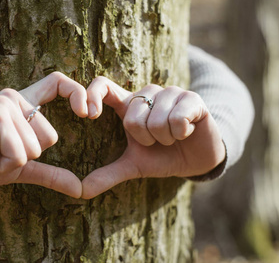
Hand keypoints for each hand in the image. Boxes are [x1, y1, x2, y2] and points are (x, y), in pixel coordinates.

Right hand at [0, 72, 87, 197]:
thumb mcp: (22, 168)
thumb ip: (51, 174)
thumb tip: (80, 189)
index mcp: (22, 103)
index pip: (56, 83)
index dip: (77, 93)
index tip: (89, 114)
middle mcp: (14, 97)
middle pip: (51, 137)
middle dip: (28, 156)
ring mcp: (4, 105)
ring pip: (37, 148)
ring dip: (15, 161)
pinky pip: (21, 154)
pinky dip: (5, 164)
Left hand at [82, 77, 225, 198]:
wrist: (198, 159)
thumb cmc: (161, 157)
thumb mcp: (133, 165)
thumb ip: (107, 174)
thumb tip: (80, 192)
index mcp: (128, 104)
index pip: (103, 85)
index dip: (92, 95)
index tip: (90, 116)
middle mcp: (146, 93)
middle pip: (132, 118)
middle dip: (146, 140)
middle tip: (157, 141)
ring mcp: (170, 92)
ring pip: (156, 121)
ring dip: (165, 139)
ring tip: (172, 137)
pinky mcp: (192, 98)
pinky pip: (178, 119)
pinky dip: (181, 133)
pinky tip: (187, 132)